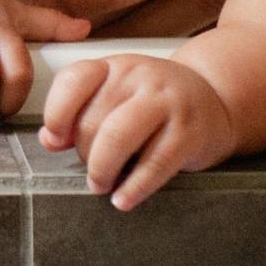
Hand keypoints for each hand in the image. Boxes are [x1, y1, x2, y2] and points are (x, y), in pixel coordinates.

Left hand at [38, 54, 236, 210]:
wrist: (215, 99)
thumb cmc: (154, 103)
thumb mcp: (116, 96)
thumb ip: (80, 113)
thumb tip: (49, 140)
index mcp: (115, 66)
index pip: (74, 81)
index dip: (56, 114)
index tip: (56, 139)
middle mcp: (140, 77)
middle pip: (93, 120)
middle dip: (84, 154)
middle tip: (92, 170)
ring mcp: (167, 103)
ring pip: (117, 138)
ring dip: (101, 170)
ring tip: (101, 185)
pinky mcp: (189, 133)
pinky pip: (154, 164)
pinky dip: (133, 187)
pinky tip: (124, 199)